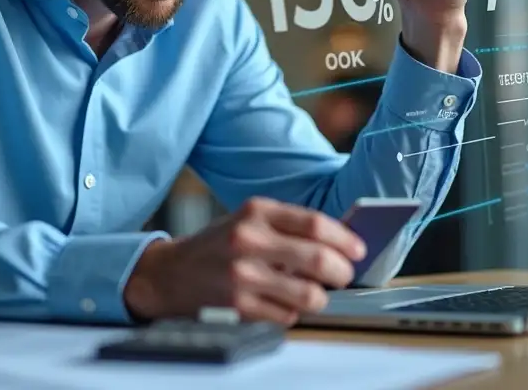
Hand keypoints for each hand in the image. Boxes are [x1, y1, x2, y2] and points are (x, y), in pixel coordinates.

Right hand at [123, 197, 366, 325]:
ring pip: (309, 294)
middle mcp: (248, 240)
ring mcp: (242, 275)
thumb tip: (340, 244)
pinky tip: (281, 303)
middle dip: (341, 271)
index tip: (358, 249)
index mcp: (255, 211)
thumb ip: (288, 227)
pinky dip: (292, 312)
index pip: (315, 223)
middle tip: (344, 275)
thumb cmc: (218, 246)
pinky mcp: (238, 306)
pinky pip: (288, 315)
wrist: (169, 274)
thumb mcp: (248, 221)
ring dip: (320, 297)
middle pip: (318, 259)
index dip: (345, 239)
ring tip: (314, 293)